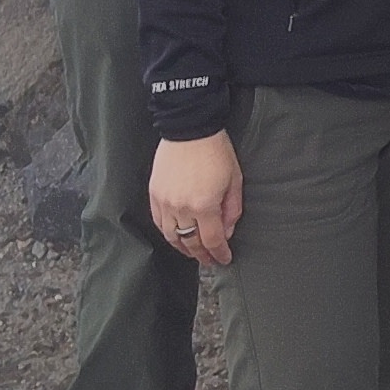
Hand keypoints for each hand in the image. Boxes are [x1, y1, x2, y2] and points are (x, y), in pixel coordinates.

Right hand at [149, 132, 240, 265]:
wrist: (190, 129)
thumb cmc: (215, 151)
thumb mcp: (234, 180)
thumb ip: (231, 210)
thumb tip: (226, 232)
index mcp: (204, 205)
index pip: (212, 241)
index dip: (219, 254)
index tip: (224, 259)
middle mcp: (181, 208)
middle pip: (190, 243)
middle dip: (202, 255)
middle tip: (210, 260)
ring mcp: (164, 202)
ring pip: (171, 237)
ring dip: (183, 248)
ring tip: (193, 251)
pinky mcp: (154, 194)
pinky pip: (159, 222)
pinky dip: (169, 233)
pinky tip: (177, 235)